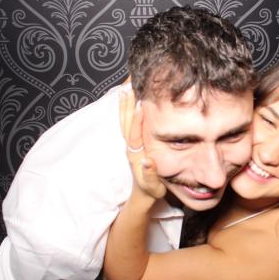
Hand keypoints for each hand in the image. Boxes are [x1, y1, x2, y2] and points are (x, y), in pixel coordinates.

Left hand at [118, 85, 164, 199]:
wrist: (142, 195)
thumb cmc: (151, 191)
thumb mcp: (153, 186)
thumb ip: (150, 174)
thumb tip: (147, 161)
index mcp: (136, 154)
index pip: (135, 134)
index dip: (137, 120)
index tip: (140, 104)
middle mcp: (131, 146)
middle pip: (126, 121)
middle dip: (128, 103)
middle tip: (129, 84)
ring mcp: (130, 143)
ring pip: (125, 119)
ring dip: (126, 102)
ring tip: (126, 83)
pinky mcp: (133, 141)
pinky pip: (127, 121)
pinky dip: (127, 107)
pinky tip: (128, 96)